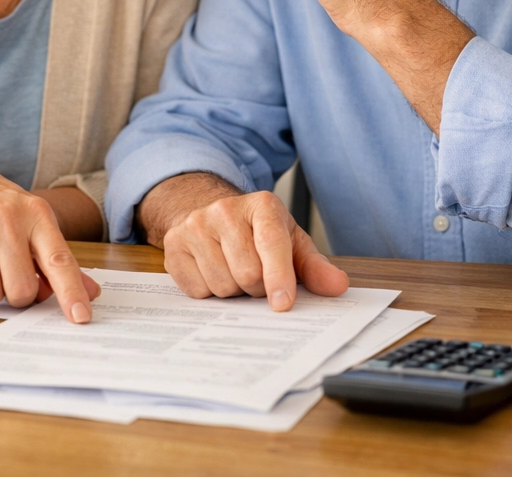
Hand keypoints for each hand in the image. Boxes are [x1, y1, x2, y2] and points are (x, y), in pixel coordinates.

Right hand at [0, 145, 100, 322]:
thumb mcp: (29, 218)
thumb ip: (56, 256)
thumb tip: (88, 292)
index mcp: (35, 212)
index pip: (59, 259)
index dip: (71, 291)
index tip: (81, 316)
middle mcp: (7, 218)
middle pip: (22, 290)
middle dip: (16, 293)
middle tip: (8, 270)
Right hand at [137, 173, 348, 309]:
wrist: (212, 217)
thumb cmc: (257, 234)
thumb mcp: (290, 243)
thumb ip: (314, 266)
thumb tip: (337, 285)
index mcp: (262, 205)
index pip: (271, 244)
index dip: (279, 278)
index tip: (283, 304)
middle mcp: (225, 209)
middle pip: (247, 273)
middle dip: (256, 288)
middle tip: (256, 277)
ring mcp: (196, 225)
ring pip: (221, 285)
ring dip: (233, 291)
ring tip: (234, 272)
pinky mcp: (174, 244)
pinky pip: (196, 289)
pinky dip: (208, 291)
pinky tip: (212, 272)